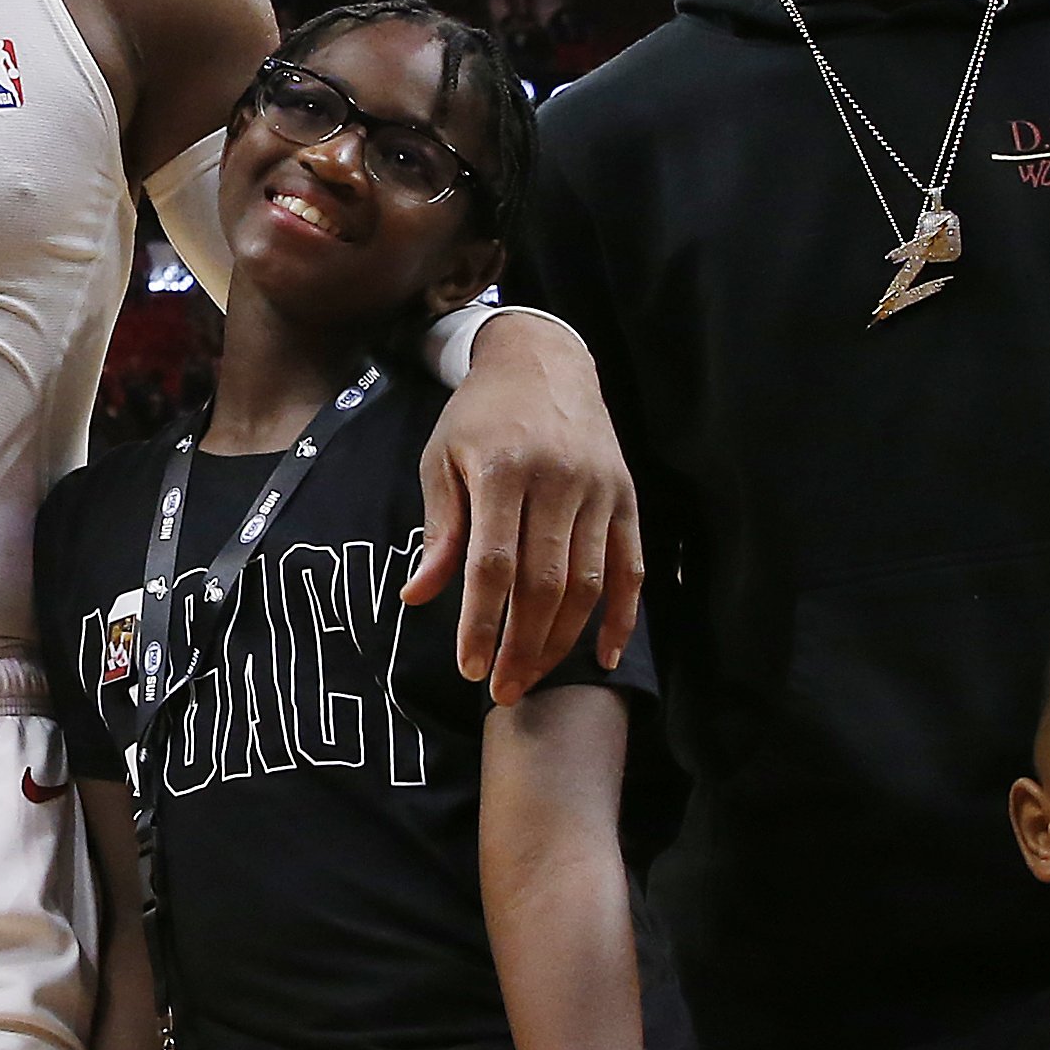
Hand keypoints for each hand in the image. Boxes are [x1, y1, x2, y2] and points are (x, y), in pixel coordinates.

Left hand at [406, 313, 639, 704]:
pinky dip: (621, 616)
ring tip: (532, 677)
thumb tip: (417, 597)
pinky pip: (631, 567)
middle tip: (502, 690)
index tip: (469, 667)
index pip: (493, 563)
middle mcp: (559, 481)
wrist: (543, 359)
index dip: (482, 621)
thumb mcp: (442, 459)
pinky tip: (601, 655)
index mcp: (504, 470)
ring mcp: (601, 490)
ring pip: (589, 583)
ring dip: (562, 640)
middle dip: (522, 645)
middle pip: (545, 582)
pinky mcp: (628, 497)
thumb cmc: (480, 415)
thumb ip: (440, 530)